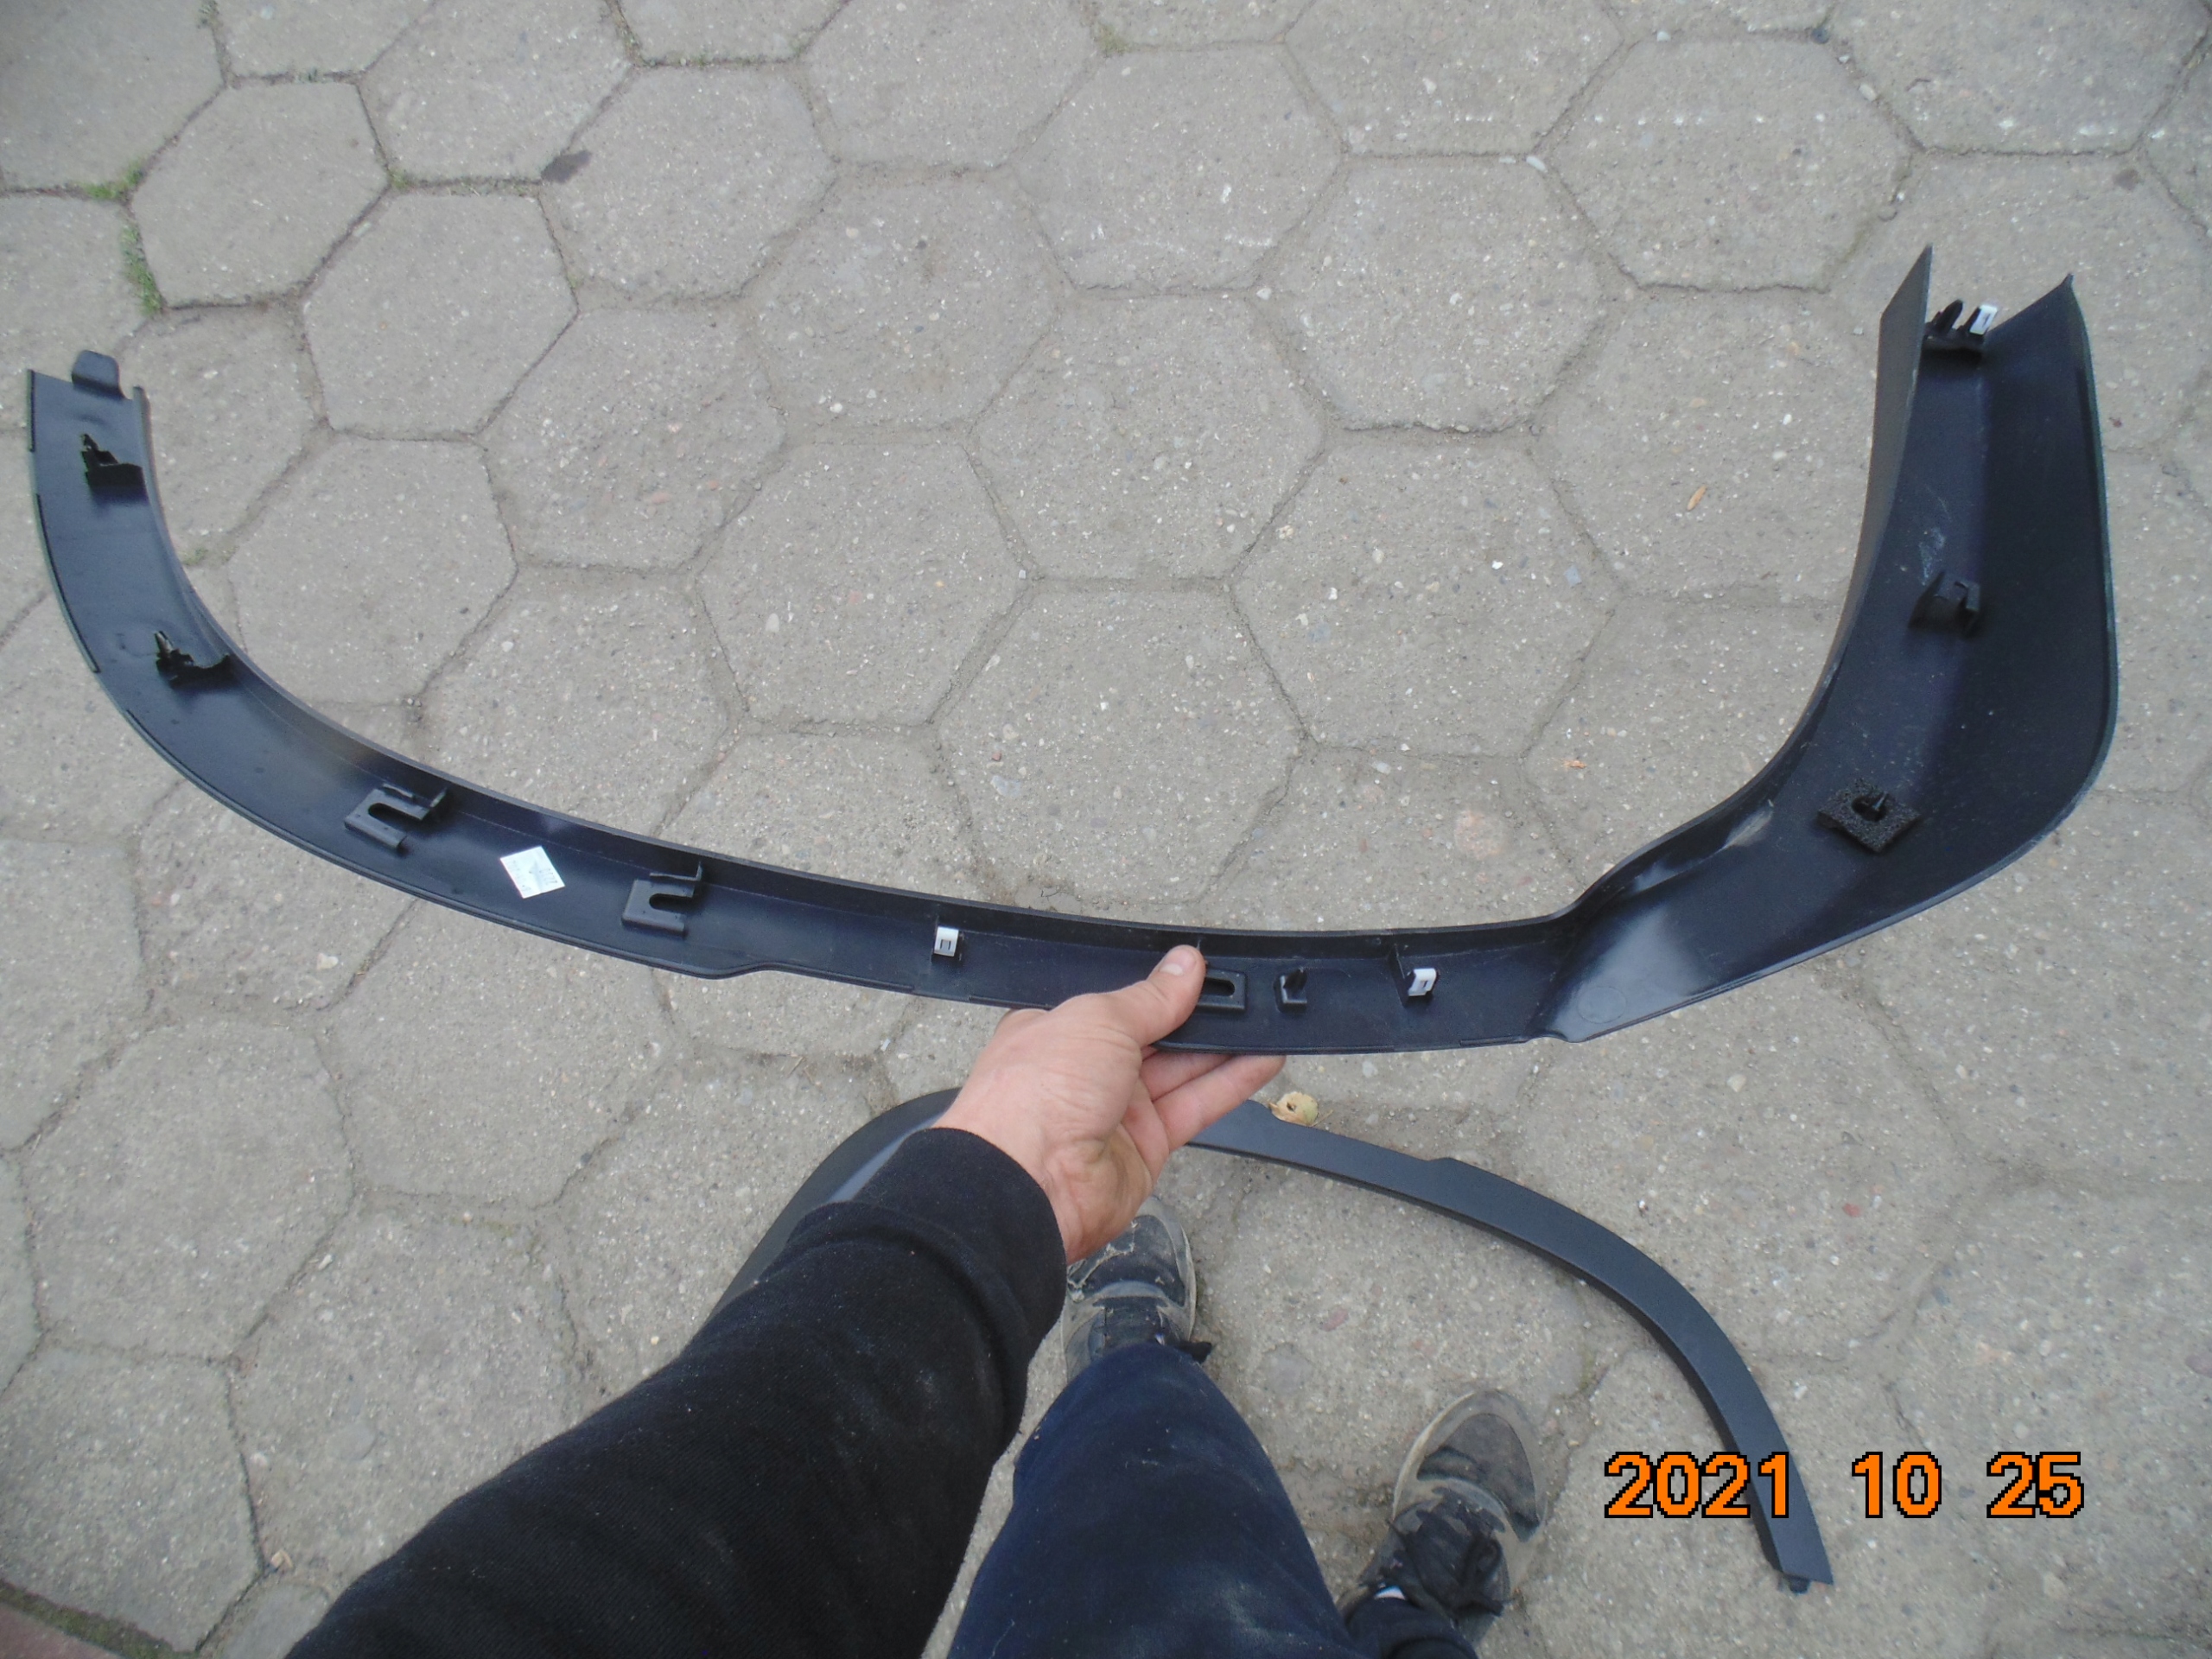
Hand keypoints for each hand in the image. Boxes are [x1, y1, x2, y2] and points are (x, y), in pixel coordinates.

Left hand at [936, 947, 1282, 1262]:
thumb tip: (1183, 966)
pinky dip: (1231, 1083)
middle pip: (1157, 1035)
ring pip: (1183, 1069)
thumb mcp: (1097, 1020)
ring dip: (1225, 1047)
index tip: (1202, 970)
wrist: (1029, 1184)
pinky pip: (1197, 1105)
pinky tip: (1263, 1060)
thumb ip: (1149, 997)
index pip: (1120, 1002)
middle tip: (1244, 993)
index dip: (1160, 987)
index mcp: (1060, 1029)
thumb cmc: (1033, 1096)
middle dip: (1199, 1015)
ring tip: (1266, 1020)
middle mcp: (1087, 1070)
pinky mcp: (1147, 1145)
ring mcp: (1118, 1109)